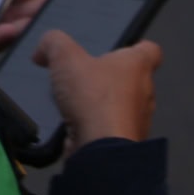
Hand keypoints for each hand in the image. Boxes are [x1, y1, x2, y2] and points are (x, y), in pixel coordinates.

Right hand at [31, 31, 162, 151]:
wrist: (100, 150)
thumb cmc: (93, 98)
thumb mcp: (65, 58)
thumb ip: (54, 43)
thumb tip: (43, 48)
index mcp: (138, 65)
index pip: (151, 50)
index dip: (136, 47)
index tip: (119, 50)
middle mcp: (145, 92)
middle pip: (132, 79)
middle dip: (109, 78)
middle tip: (83, 77)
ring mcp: (138, 121)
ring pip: (122, 107)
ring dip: (103, 106)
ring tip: (75, 103)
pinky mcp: (126, 143)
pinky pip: (111, 130)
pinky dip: (97, 128)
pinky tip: (76, 126)